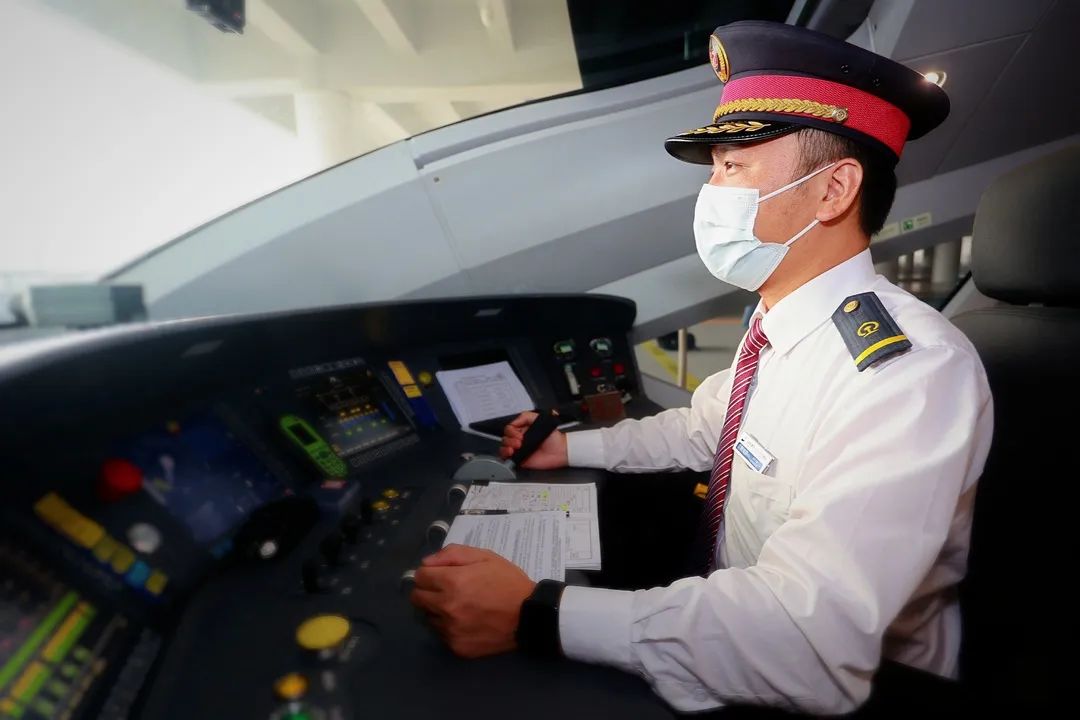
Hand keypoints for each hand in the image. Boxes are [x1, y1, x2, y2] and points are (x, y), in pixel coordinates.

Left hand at [410, 544, 535, 657]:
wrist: (529, 616)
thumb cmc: (507, 582)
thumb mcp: (485, 556)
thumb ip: (452, 554)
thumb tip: (426, 563)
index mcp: (452, 582)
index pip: (419, 577)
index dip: (429, 573)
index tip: (440, 575)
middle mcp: (446, 607)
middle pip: (417, 598)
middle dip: (427, 591)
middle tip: (445, 591)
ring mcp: (450, 630)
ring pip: (427, 617)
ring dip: (436, 610)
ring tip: (457, 607)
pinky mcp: (457, 647)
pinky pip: (441, 634)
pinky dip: (448, 627)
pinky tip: (465, 621)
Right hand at [499, 412, 568, 468]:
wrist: (559, 451)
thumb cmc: (553, 437)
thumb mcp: (539, 419)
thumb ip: (526, 416)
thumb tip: (514, 422)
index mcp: (522, 430)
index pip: (509, 429)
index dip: (512, 432)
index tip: (520, 435)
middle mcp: (519, 440)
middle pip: (505, 438)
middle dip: (510, 440)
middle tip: (520, 442)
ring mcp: (519, 450)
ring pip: (503, 447)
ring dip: (506, 447)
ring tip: (516, 448)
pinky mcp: (520, 460)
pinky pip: (506, 458)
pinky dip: (505, 456)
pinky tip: (512, 453)